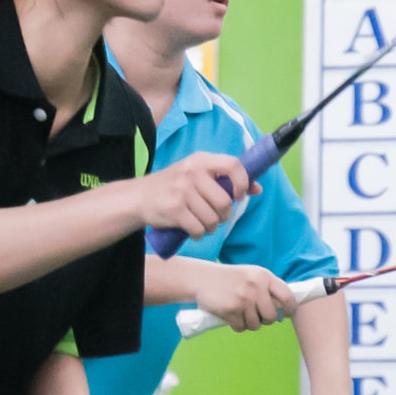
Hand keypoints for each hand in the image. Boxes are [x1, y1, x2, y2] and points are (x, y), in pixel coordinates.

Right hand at [136, 153, 257, 238]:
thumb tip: (257, 188)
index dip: (242, 183)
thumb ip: (225, 180)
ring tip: (201, 223)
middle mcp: (192, 172)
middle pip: (225, 201)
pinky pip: (198, 229)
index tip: (238, 196)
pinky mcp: (174, 210)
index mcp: (201, 160)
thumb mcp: (197, 175)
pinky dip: (198, 234)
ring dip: (210, 227)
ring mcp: (182, 191)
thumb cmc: (173, 187)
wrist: (138, 198)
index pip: (233, 165)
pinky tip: (191, 229)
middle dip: (223, 215)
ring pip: (213, 219)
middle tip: (214, 216)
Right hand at [193, 264, 298, 332]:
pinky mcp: (231, 310)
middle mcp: (255, 286)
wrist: (201, 278)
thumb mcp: (252, 276)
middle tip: (257, 316)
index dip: (290, 308)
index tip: (288, 314)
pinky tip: (230, 316)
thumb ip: (268, 288)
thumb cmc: (230, 279)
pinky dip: (237, 325)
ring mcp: (243, 299)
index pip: (287, 296)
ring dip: (249, 323)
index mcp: (264, 276)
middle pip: (271, 316)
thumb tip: (285, 309)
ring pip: (255, 325)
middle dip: (265, 320)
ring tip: (240, 312)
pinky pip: (241, 328)